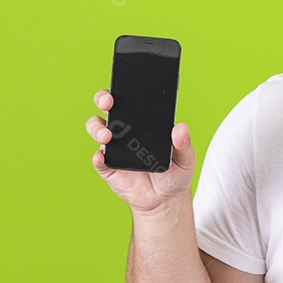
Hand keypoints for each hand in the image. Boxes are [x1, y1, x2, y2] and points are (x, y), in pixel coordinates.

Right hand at [86, 88, 194, 213]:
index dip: (124, 88)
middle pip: (107, 109)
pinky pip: (98, 160)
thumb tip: (181, 128)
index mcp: (143, 123)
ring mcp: (114, 148)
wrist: (165, 200)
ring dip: (98, 129)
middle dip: (103, 99)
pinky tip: (102, 157)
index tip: (125, 83)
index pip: (130, 100)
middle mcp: (124, 131)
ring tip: (108, 136)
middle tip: (109, 102)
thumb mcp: (185, 158)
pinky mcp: (108, 167)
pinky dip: (97, 157)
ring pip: (97, 129)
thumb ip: (184, 143)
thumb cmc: (175, 173)